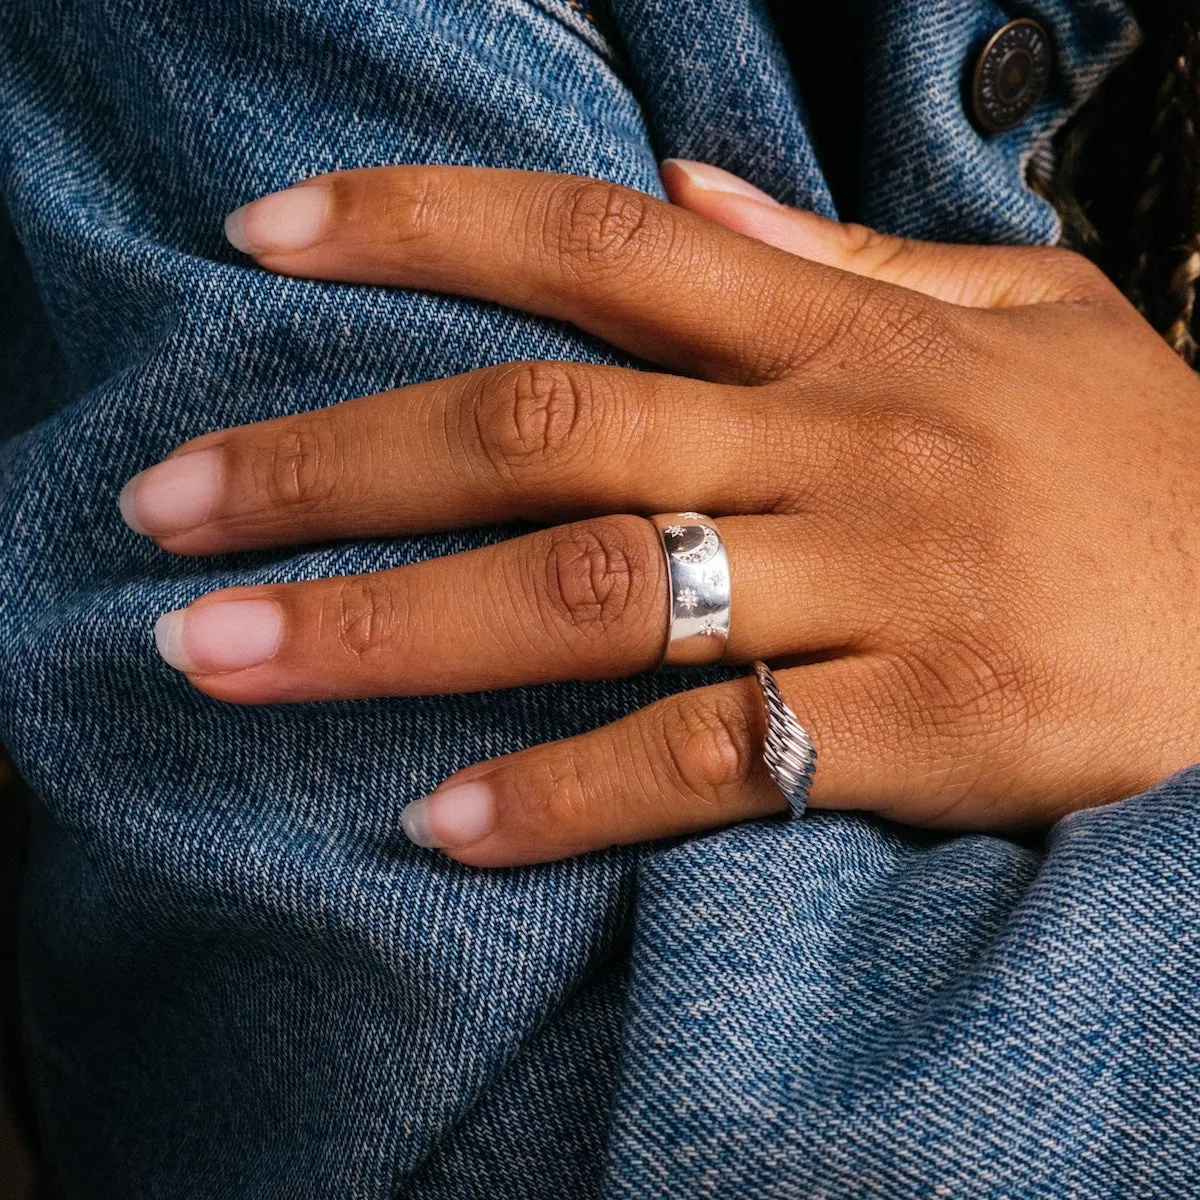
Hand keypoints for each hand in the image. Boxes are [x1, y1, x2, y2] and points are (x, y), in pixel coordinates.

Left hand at [118, 160, 1199, 866]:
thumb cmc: (1143, 463)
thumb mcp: (1017, 313)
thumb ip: (837, 254)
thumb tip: (675, 187)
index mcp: (843, 337)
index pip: (591, 245)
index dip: (416, 228)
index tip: (259, 242)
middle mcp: (836, 447)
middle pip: (536, 433)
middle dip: (331, 463)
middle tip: (166, 510)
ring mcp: (878, 591)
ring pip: (589, 598)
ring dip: (388, 632)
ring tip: (221, 661)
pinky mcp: (920, 730)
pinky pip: (703, 762)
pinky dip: (561, 795)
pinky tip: (438, 822)